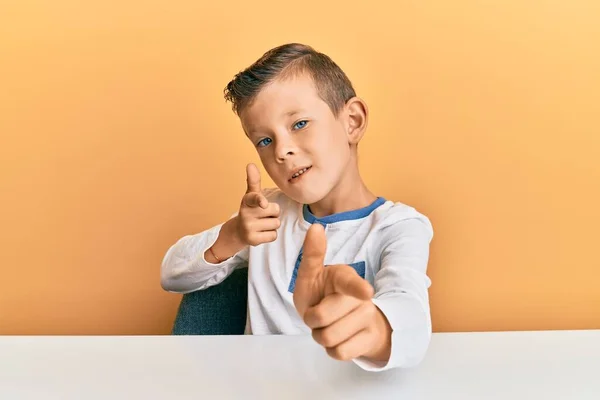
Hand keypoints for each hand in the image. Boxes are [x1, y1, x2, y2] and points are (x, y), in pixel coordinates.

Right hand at [234, 163, 280, 245]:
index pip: (254, 198)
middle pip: (275, 210)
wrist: (239, 231)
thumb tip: (250, 164)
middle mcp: (246, 213)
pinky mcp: (252, 240)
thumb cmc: (250, 210)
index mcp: (247, 200)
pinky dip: (270, 235)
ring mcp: (248, 227)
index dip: (260, 200)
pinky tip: (261, 233)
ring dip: (272, 224)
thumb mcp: (251, 195)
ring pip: (276, 223)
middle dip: (273, 213)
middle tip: (263, 215)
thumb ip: (254, 180)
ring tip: (261, 224)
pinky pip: (273, 235)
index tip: (263, 203)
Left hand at [293, 224, 391, 361]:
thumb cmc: (321, 295)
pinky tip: (339, 339)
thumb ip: (312, 254)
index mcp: (344, 277)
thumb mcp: (311, 276)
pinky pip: (340, 352)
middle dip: (311, 320)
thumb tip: (316, 227)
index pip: (350, 283)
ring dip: (321, 336)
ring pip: (330, 337)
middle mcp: (361, 298)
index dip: (357, 288)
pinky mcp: (369, 340)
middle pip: (322, 317)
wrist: (341, 322)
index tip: (366, 293)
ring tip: (328, 326)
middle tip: (319, 312)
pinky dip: (333, 349)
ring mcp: (367, 318)